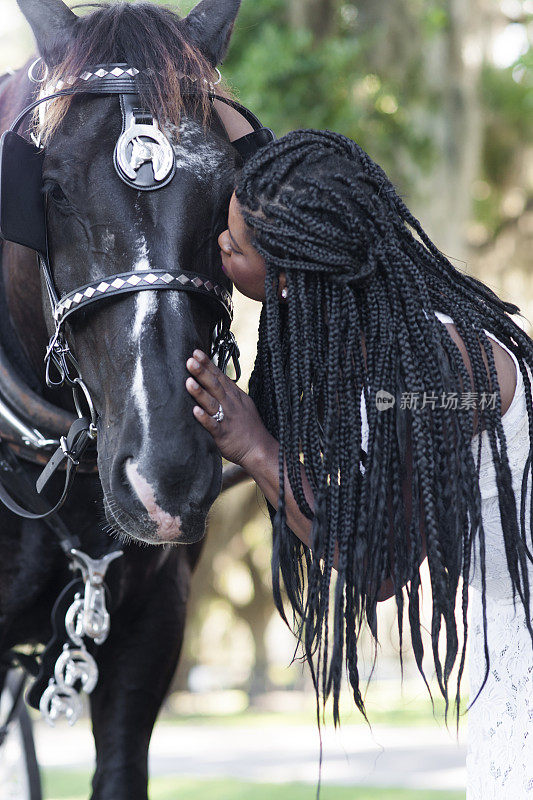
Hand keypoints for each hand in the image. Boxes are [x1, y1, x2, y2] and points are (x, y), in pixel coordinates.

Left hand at [185, 349, 271, 468]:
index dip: (208, 364)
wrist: (260, 449)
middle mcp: (231, 405)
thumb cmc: (250, 428)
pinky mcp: (224, 435)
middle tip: (190, 360)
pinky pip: (213, 426)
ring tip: (188, 381)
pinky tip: (195, 411)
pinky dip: (205, 418)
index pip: (220, 376)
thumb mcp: (243, 404)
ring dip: (200, 392)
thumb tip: (218, 379)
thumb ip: (230, 392)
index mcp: (235, 396)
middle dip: (202, 372)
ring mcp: (227, 419)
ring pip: (212, 403)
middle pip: (215, 385)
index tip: (196, 352)